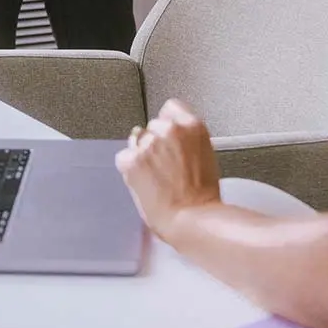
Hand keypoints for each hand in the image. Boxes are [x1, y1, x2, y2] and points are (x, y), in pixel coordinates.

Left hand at [115, 99, 220, 241]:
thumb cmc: (202, 197)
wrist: (192, 220)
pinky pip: (123, 158)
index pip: (170, 108)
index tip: (169, 136)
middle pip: (153, 125)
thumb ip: (187, 139)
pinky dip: (129, 169)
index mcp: (192, 126)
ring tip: (155, 178)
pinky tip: (143, 182)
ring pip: (136, 141)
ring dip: (142, 155)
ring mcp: (149, 143)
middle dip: (155, 142)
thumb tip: (172, 138)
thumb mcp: (204, 155)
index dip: (168, 123)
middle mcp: (169, 129)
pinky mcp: (131, 159)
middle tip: (164, 166)